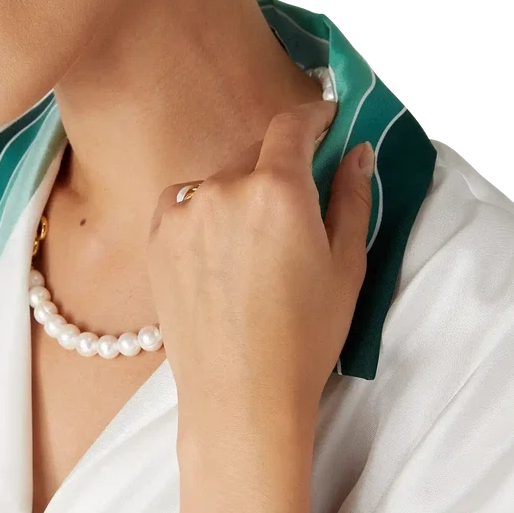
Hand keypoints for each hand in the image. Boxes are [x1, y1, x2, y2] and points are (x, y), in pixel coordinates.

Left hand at [146, 101, 374, 431]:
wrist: (239, 394)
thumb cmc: (305, 338)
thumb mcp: (347, 267)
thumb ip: (352, 198)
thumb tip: (357, 152)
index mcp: (277, 190)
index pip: (291, 126)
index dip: (313, 117)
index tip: (325, 121)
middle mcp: (223, 189)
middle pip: (255, 153)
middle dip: (279, 165)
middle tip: (296, 201)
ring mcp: (182, 213)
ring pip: (219, 180)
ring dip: (240, 191)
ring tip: (255, 241)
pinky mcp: (156, 238)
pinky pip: (184, 203)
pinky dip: (204, 210)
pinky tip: (218, 249)